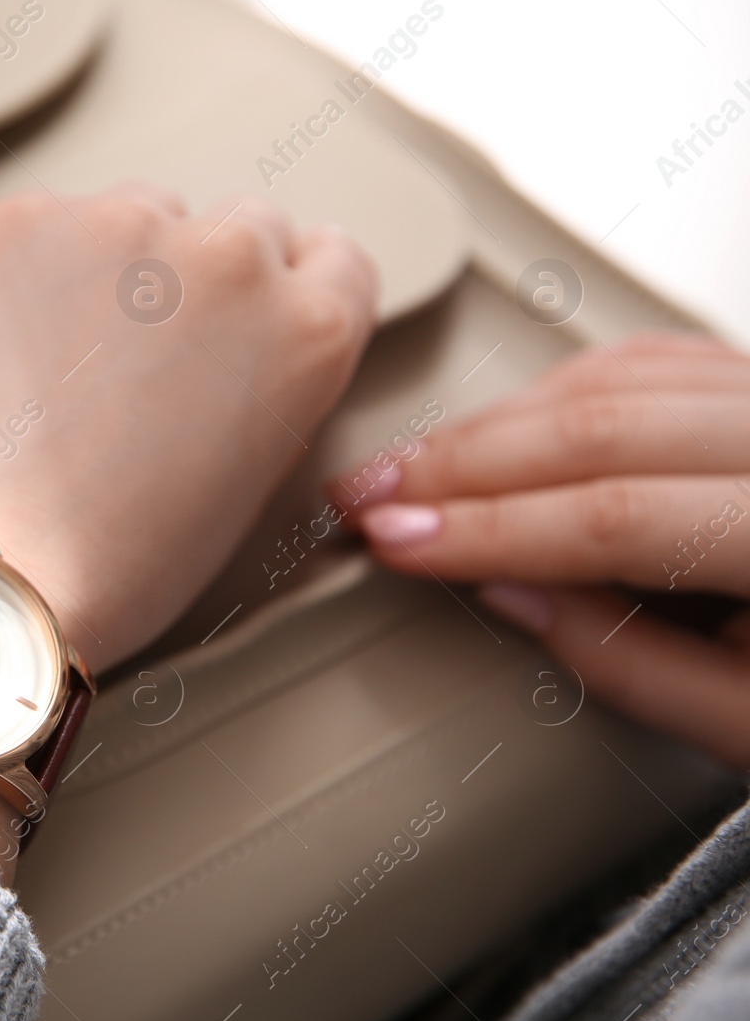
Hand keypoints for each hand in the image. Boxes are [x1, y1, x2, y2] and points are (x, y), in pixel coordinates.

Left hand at [0, 185, 378, 877]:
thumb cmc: (102, 566)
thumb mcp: (240, 488)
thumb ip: (261, 390)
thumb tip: (231, 352)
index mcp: (305, 330)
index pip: (334, 261)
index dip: (286, 293)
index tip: (247, 318)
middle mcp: (228, 256)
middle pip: (240, 229)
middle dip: (202, 281)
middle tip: (143, 357)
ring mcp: (119, 226)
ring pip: (139, 217)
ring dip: (117, 268)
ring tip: (61, 364)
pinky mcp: (21, 222)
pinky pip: (47, 226)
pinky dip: (31, 271)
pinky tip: (2, 351)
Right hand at [338, 334, 749, 767]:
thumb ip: (633, 664)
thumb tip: (507, 593)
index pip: (619, 516)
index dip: (487, 529)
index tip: (395, 544)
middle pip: (605, 425)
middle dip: (464, 462)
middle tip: (368, 495)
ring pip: (619, 376)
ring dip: (496, 421)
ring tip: (411, 463)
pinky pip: (652, 356)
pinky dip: (558, 389)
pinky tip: (500, 423)